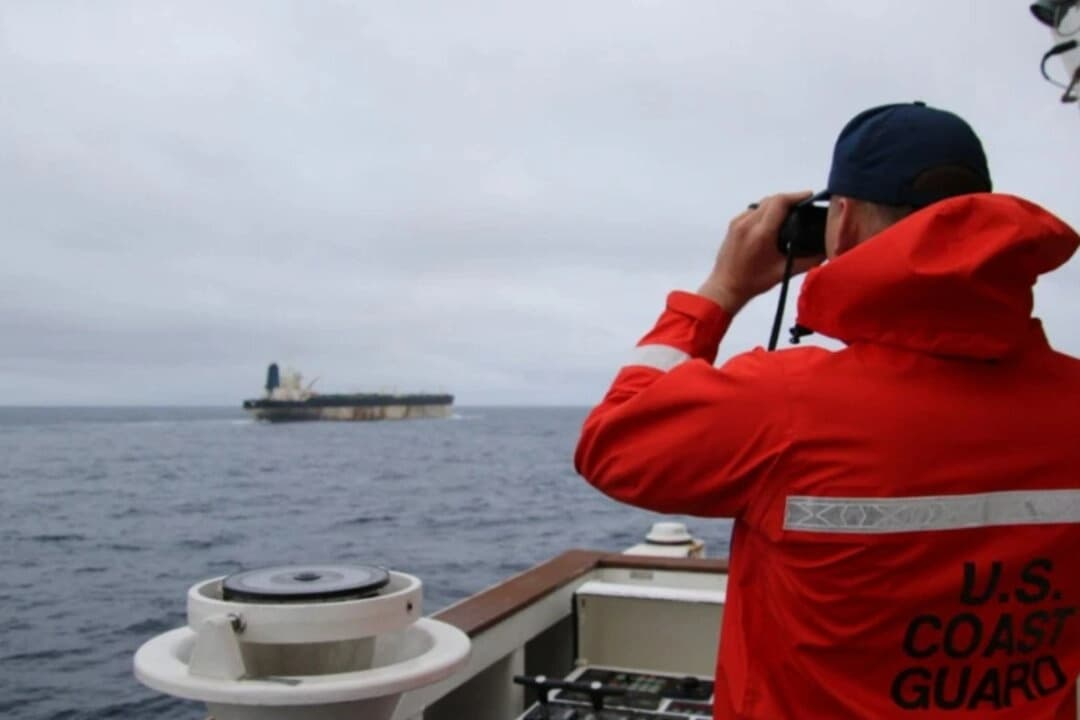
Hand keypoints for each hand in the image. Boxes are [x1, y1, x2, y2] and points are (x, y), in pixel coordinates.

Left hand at [697, 191, 823, 313]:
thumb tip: (826, 251)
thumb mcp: (784, 272)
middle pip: (772, 199)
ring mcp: (738, 223)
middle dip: (789, 199)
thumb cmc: (753, 282)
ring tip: (790, 212)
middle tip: (803, 205)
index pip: (780, 202)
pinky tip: (772, 221)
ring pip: (761, 203)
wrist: (726, 287)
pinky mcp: (733, 225)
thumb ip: (808, 260)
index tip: (809, 196)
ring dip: (776, 204)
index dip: (797, 196)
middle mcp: (747, 223)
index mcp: (761, 233)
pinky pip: (752, 210)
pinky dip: (764, 211)